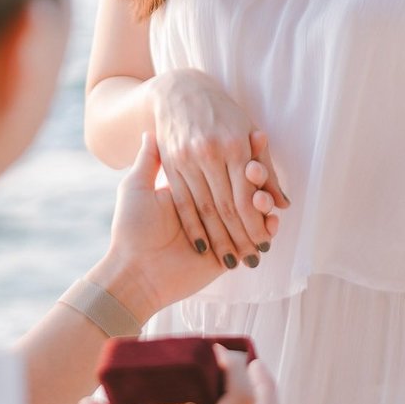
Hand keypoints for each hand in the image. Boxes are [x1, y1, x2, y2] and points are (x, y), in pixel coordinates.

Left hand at [95, 132, 277, 323]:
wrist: (132, 272)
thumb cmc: (130, 228)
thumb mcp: (136, 188)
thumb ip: (147, 161)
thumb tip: (149, 131)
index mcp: (191, 191)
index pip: (222, 170)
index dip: (238, 156)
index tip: (254, 137)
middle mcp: (209, 210)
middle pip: (242, 189)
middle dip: (256, 178)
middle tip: (257, 167)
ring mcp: (222, 234)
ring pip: (253, 211)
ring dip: (263, 201)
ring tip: (264, 194)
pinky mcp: (229, 256)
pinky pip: (256, 238)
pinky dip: (268, 227)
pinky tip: (273, 216)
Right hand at [151, 68, 290, 268]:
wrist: (179, 92)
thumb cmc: (222, 114)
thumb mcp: (247, 133)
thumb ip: (264, 170)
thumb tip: (282, 204)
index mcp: (234, 145)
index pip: (246, 196)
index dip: (255, 225)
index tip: (264, 244)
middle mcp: (210, 154)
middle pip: (226, 207)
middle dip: (240, 238)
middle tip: (250, 261)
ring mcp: (186, 161)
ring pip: (204, 209)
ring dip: (218, 240)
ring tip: (231, 261)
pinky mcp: (169, 166)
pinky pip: (183, 203)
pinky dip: (194, 228)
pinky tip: (203, 246)